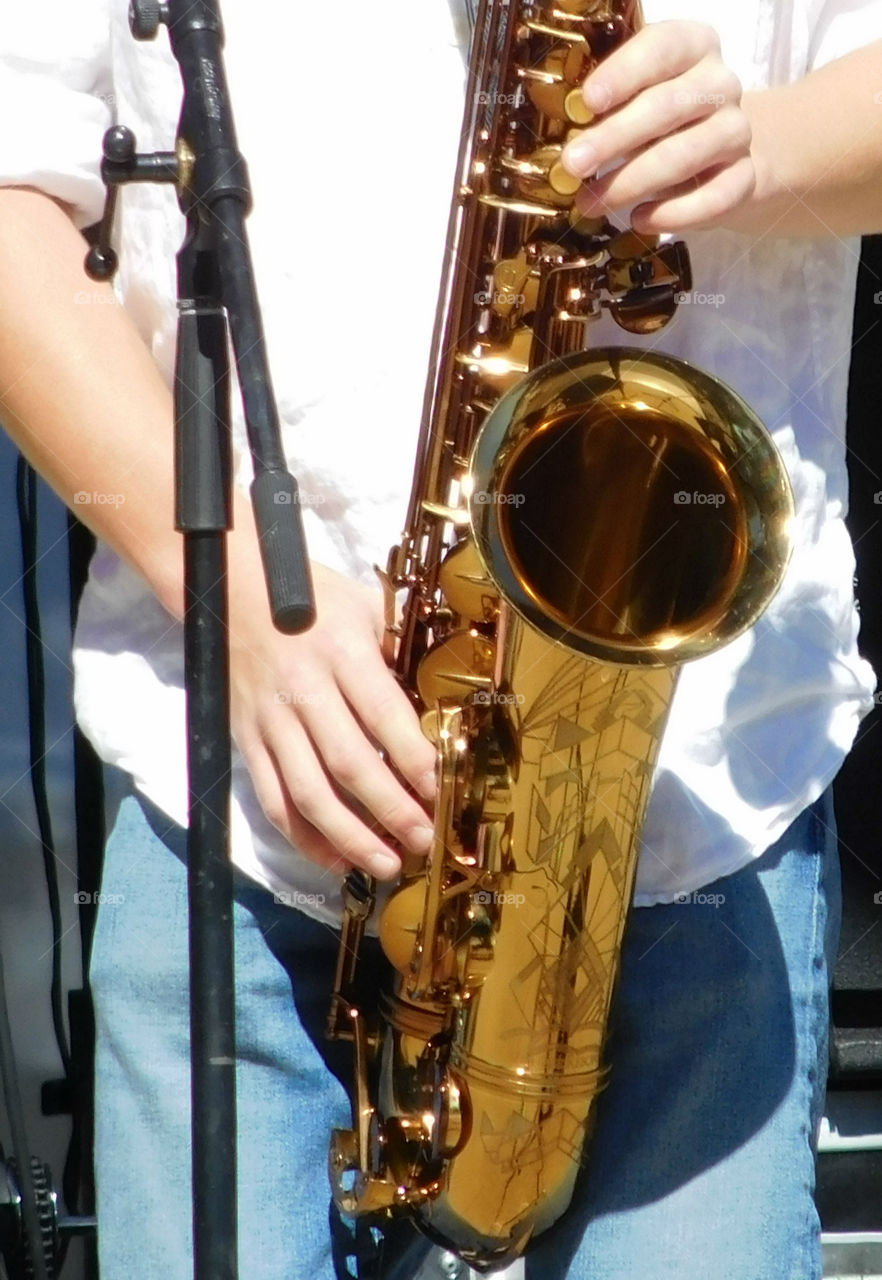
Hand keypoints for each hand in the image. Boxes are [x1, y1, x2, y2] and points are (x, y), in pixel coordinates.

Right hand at [227, 558, 436, 880]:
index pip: (384, 715)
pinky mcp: (248, 741)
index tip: (443, 792)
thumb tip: (447, 691)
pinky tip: (335, 859)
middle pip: (350, 763)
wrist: (231, 592)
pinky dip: (302, 837)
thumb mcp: (364, 605)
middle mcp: (305, 690)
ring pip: (309, 792)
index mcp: (341, 652)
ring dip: (350, 837)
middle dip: (392, 810)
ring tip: (386, 864)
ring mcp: (271, 720)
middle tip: (424, 841)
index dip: (416, 760)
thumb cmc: (313, 598)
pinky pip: (273, 799)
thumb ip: (400, 645)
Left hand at [560, 21, 755, 232]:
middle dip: (614, 138)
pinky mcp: (744, 177)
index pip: (662, 48)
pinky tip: (639, 220)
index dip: (623, 73)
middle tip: (573, 165)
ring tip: (591, 204)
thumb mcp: (639, 99)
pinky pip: (713, 198)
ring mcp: (736, 132)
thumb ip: (610, 109)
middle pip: (667, 107)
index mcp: (694, 47)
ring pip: (684, 156)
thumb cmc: (665, 121)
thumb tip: (568, 141)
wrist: (726, 155)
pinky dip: (672, 214)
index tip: (588, 101)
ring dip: (631, 183)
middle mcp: (720, 84)